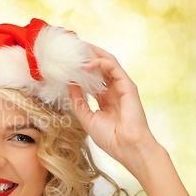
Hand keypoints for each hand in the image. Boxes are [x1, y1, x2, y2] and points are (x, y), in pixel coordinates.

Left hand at [68, 44, 160, 178]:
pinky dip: (100, 63)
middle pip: (100, 66)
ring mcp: (122, 87)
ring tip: (78, 48)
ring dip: (93, 54)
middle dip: (87, 55)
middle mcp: (114, 90)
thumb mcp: (86, 117)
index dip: (80, 69)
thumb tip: (68, 83)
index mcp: (105, 98)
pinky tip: (86, 64)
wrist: (128, 148)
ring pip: (108, 63)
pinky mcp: (128, 86)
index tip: (67, 61)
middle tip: (73, 47)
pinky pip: (114, 68)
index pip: (92, 78)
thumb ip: (77, 100)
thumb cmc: (111, 138)